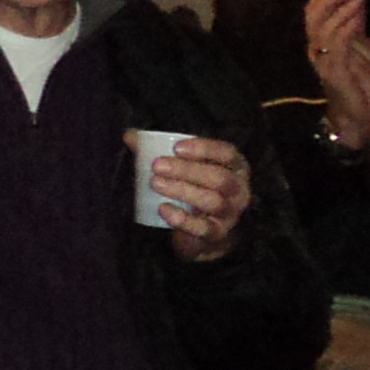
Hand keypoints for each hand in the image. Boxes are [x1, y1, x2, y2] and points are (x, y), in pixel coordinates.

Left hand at [139, 131, 252, 261]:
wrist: (202, 232)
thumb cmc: (196, 189)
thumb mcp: (185, 168)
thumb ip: (160, 151)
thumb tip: (130, 135)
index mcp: (236, 167)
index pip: (227, 153)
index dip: (204, 148)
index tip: (176, 147)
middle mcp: (239, 190)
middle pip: (219, 178)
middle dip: (187, 170)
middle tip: (157, 166)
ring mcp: (230, 214)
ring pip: (212, 201)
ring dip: (182, 190)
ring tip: (156, 183)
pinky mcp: (217, 234)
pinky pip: (203, 228)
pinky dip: (182, 219)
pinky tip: (163, 209)